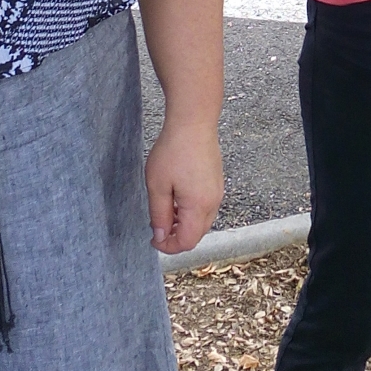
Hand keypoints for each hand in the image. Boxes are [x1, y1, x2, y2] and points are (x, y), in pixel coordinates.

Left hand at [146, 121, 223, 253]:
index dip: (168, 246)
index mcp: (198, 206)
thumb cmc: (174, 150)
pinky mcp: (217, 183)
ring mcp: (217, 192)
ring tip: (165, 211)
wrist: (194, 123)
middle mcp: (213, 202)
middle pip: (197, 234)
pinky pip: (206, 208)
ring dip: (184, 224)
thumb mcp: (157, 186)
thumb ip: (159, 215)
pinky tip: (177, 198)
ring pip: (202, 222)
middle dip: (177, 237)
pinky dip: (192, 212)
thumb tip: (161, 236)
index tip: (153, 239)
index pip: (187, 242)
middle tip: (157, 227)